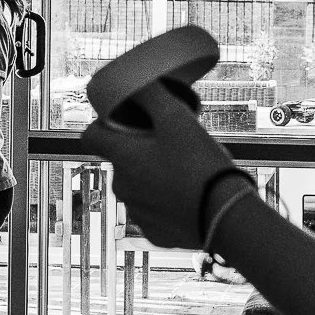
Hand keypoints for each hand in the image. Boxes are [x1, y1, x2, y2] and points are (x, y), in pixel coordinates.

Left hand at [80, 84, 241, 248]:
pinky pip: (153, 211)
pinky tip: (188, 197)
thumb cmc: (200, 164)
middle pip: (119, 161)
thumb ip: (151, 95)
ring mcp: (136, 213)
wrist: (225, 215)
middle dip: (138, 150)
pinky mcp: (153, 233)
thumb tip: (137, 81)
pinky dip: (165, 202)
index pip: (90, 136)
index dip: (103, 124)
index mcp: (121, 158)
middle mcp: (121, 187)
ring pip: (137, 186)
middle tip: (169, 143)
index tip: (125, 121)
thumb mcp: (178, 118)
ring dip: (152, 176)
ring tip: (184, 170)